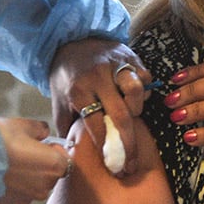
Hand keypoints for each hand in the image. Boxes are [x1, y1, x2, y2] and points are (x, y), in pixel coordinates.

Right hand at [0, 117, 72, 203]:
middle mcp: (44, 187)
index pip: (66, 161)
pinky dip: (10, 187)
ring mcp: (25, 199)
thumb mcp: (24, 125)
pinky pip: (15, 195)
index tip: (43, 144)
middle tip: (23, 152)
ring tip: (8, 162)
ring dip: (25, 178)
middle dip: (40, 165)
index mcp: (54, 166)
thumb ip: (40, 130)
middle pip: (49, 176)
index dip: (55, 151)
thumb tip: (44, 133)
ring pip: (32, 187)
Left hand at [49, 39, 150, 175]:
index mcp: (78, 90)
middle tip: (131, 162)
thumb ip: (66, 126)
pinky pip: (144, 76)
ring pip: (135, 90)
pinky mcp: (129, 56)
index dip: (106, 146)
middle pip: (120, 114)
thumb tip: (71, 152)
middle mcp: (97, 77)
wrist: (71, 39)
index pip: (96, 124)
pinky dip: (143, 90)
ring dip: (137, 109)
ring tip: (133, 119)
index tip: (112, 164)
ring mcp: (115, 65)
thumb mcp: (59, 101)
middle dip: (128, 143)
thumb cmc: (66, 76)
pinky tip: (136, 99)